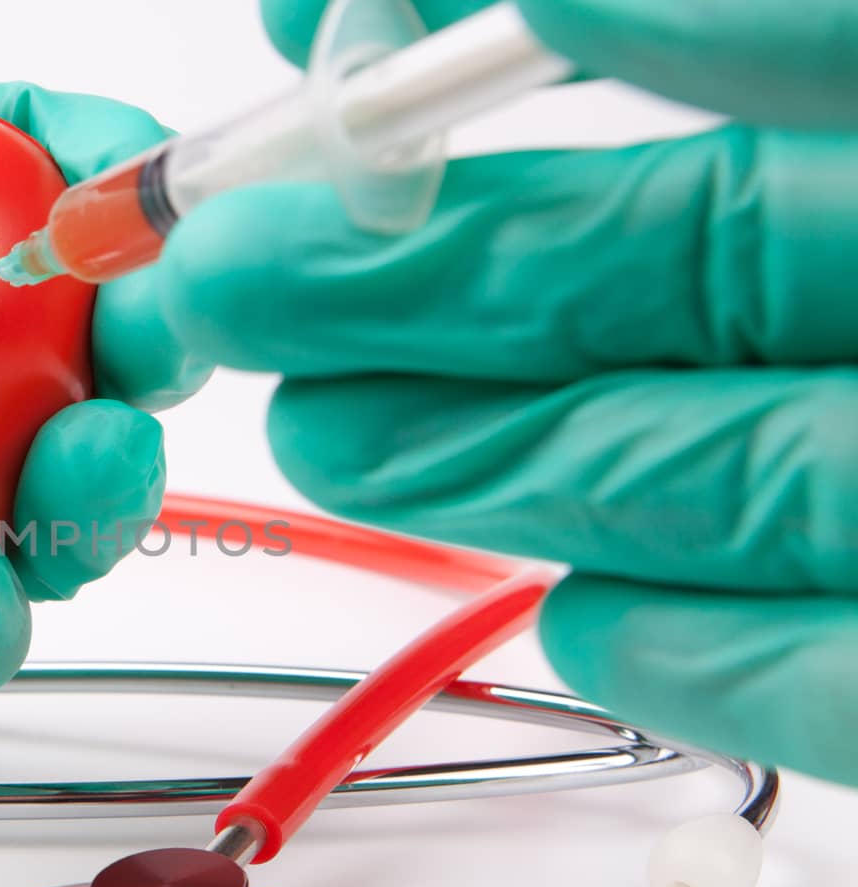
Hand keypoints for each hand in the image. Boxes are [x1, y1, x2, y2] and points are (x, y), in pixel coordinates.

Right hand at [155, 0, 857, 783]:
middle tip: (235, 287)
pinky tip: (594, 621)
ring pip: (722, 479)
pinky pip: (832, 675)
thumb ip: (744, 25)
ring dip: (499, 465)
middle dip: (427, 292)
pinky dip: (705, 653)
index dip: (482, 49)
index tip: (312, 44)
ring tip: (322, 441)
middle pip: (663, 295)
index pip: (721, 56)